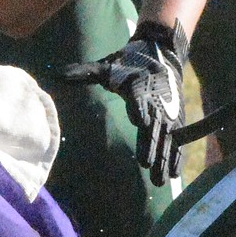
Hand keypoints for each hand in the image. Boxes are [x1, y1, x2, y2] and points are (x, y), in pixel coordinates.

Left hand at [60, 19, 188, 185]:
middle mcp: (156, 102)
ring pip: (168, 140)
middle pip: (154, 128)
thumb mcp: (106, 66)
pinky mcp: (176, 120)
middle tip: (148, 167)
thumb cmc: (128, 63)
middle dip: (152, 148)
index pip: (139, 102)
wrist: (161, 55)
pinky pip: (177, 141)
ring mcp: (169, 113)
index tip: (139, 123)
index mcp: (138, 87)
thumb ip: (84, 73)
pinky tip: (173, 175)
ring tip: (160, 180)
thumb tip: (58, 74)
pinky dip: (176, 157)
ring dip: (164, 160)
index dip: (140, 113)